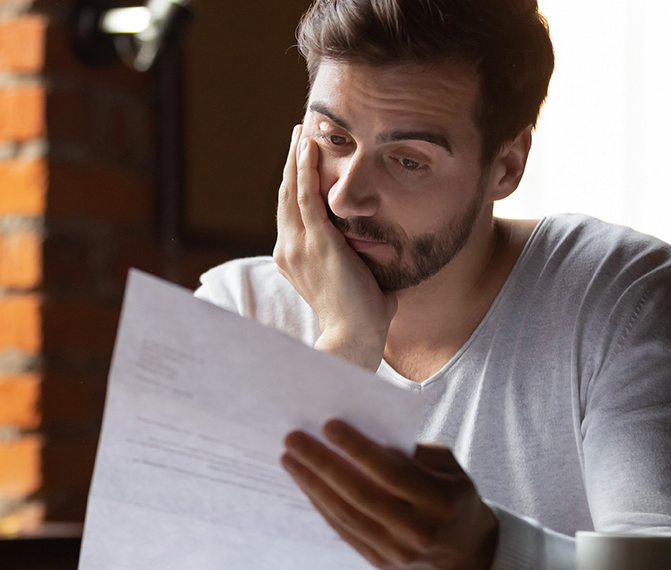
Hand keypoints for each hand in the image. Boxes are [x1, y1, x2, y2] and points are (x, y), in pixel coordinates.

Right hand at [273, 125, 396, 370]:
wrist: (354, 337)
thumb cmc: (362, 317)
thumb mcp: (357, 279)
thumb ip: (362, 260)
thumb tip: (384, 248)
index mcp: (293, 258)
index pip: (291, 212)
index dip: (295, 183)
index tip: (302, 160)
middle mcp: (289, 248)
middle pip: (286, 195)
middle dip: (292, 162)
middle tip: (298, 133)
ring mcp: (298, 245)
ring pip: (292, 190)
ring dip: (297, 157)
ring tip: (301, 131)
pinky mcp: (316, 242)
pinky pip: (306, 196)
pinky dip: (305, 169)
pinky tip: (308, 146)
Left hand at [281, 420, 498, 569]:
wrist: (469, 557)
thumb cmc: (455, 499)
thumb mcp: (450, 469)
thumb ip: (415, 452)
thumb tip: (367, 436)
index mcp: (440, 501)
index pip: (391, 472)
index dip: (357, 448)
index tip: (329, 425)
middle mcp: (418, 530)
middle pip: (360, 493)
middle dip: (322, 464)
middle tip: (294, 439)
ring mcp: (397, 551)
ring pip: (346, 514)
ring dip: (312, 485)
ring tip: (290, 459)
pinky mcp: (380, 562)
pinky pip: (344, 531)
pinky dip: (322, 506)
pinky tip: (306, 485)